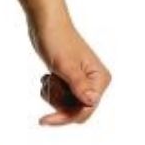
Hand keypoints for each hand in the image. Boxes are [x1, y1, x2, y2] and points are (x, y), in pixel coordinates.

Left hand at [28, 12, 110, 126]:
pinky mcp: (71, 80)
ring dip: (53, 94)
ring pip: (66, 106)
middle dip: (59, 102)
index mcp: (100, 80)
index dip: (65, 117)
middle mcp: (95, 83)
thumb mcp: (66, 65)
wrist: (45, 24)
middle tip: (49, 82)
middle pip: (76, 111)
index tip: (44, 120)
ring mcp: (83, 83)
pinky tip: (48, 75)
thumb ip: (79, 85)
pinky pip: (60, 98)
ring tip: (49, 76)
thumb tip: (92, 102)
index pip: (85, 110)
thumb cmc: (56, 40)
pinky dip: (51, 90)